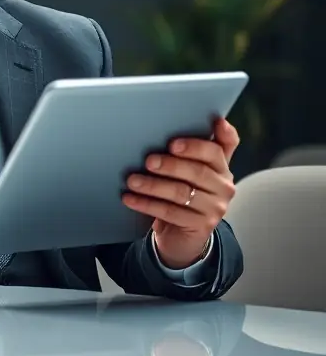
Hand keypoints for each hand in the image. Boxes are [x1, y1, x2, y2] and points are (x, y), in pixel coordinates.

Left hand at [122, 117, 238, 267]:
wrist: (183, 235)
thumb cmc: (184, 194)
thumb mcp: (191, 171)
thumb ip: (194, 148)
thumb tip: (195, 120)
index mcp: (222, 167)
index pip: (216, 151)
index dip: (197, 145)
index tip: (174, 143)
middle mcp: (224, 187)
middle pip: (198, 171)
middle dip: (170, 165)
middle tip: (148, 160)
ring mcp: (215, 208)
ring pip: (182, 193)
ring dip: (153, 185)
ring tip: (132, 180)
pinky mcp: (201, 226)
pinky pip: (170, 212)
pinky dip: (147, 204)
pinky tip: (130, 198)